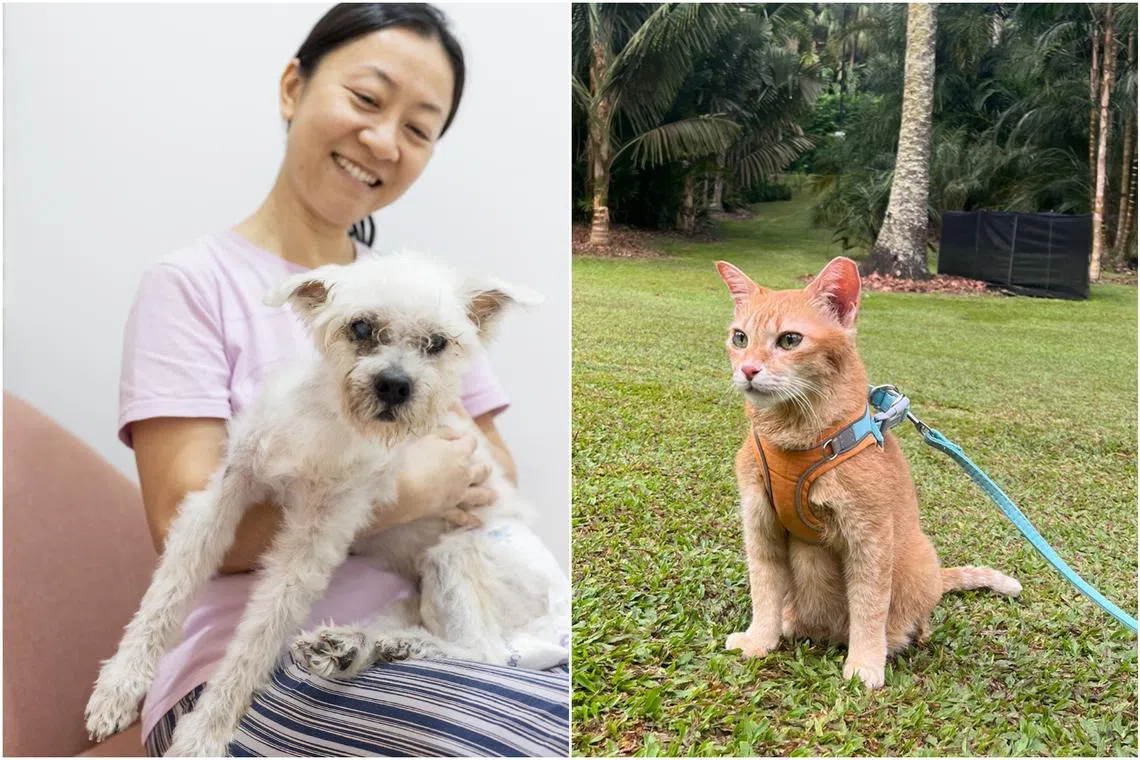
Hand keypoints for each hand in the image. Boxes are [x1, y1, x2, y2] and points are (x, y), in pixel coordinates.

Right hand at [376, 427, 495, 530]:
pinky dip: (471, 521)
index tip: (463, 440)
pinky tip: (478, 523)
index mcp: (459, 453)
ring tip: (494, 497)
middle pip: (481, 470)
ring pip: (478, 494)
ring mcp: (458, 493)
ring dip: (487, 495)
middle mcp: (464, 473)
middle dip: (484, 469)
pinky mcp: (448, 509)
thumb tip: (455, 434)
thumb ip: (443, 434)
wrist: (402, 489)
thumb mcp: (426, 438)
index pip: (471, 443)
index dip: (467, 441)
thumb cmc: (411, 459)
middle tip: (486, 469)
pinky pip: (462, 517)